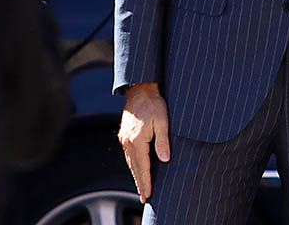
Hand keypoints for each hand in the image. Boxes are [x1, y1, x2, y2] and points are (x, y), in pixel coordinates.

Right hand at [118, 83, 171, 203]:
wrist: (139, 89)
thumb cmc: (153, 103)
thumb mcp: (162, 120)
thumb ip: (162, 140)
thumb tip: (164, 159)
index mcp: (137, 140)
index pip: (142, 167)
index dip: (146, 182)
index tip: (148, 194)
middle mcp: (127, 142)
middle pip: (135, 168)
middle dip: (140, 183)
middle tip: (144, 198)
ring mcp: (124, 138)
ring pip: (130, 162)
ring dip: (136, 175)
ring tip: (142, 188)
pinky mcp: (124, 135)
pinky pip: (129, 155)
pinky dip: (133, 165)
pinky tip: (137, 169)